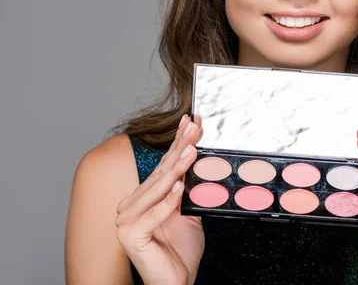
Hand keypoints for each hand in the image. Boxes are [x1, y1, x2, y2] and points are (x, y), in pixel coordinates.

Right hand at [116, 114, 204, 284]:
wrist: (176, 282)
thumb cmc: (180, 250)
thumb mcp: (189, 213)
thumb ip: (188, 190)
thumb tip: (198, 162)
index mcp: (143, 198)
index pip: (163, 165)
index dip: (178, 142)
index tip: (192, 122)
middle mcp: (131, 205)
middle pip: (161, 172)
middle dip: (180, 146)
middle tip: (195, 126)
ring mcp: (126, 220)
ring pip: (157, 189)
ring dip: (176, 168)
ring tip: (192, 149)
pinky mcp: (130, 236)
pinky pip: (153, 215)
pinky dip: (167, 202)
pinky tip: (179, 187)